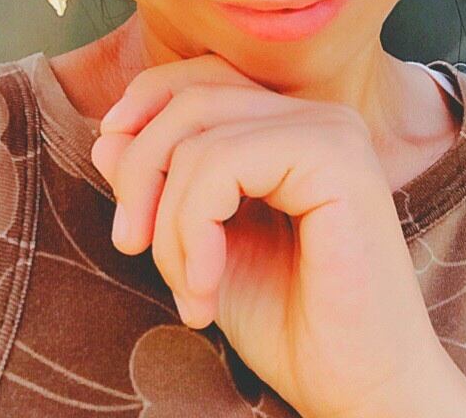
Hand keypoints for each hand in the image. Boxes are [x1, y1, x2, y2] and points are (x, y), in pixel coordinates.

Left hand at [91, 53, 461, 417]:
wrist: (360, 390)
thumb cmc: (289, 322)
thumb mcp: (201, 246)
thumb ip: (160, 189)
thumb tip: (106, 138)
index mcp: (293, 126)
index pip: (203, 78)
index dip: (144, 104)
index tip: (107, 157)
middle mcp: (317, 116)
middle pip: (192, 98)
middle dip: (140, 170)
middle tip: (129, 244)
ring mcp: (331, 131)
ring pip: (198, 134)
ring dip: (168, 220)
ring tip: (189, 288)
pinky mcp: (335, 158)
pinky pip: (222, 163)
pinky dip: (193, 229)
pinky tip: (206, 288)